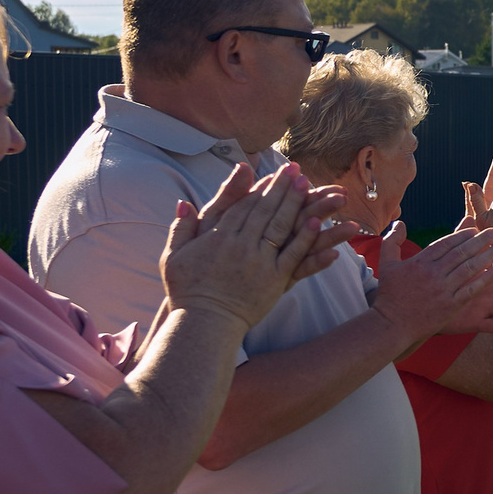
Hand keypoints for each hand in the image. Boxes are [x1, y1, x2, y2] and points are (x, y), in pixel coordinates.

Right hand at [158, 164, 330, 327]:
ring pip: (281, 227)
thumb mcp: (174, 255)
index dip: (259, 188)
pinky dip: (306, 238)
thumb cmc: (186, 290)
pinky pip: (293, 255)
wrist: (203, 323)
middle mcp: (240, 245)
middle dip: (281, 188)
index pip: (243, 205)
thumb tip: (184, 203)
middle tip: (296, 170)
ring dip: (296, 205)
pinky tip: (318, 223)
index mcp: (217, 236)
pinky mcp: (274, 281)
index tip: (272, 174)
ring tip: (311, 187)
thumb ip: (181, 227)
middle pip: (265, 210)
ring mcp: (259, 262)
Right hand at [370, 223, 492, 342]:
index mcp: (420, 262)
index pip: (446, 243)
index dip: (462, 235)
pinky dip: (484, 280)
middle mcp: (433, 274)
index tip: (475, 229)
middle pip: (461, 253)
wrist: (393, 324)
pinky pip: (471, 289)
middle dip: (481, 241)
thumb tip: (400, 223)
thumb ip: (392, 241)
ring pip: (470, 269)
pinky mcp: (451, 305)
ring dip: (488, 256)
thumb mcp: (386, 264)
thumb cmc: (390, 294)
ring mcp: (443, 290)